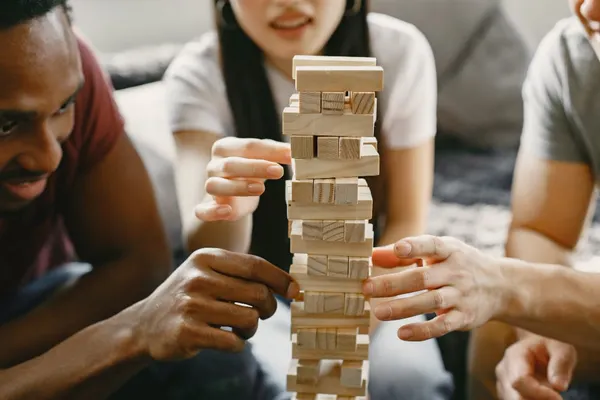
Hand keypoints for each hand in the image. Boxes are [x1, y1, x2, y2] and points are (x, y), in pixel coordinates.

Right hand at [131, 248, 298, 360]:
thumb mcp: (206, 273)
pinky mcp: (188, 332)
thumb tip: (289, 284)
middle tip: (261, 315)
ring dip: (251, 330)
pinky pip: (233, 342)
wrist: (144, 325)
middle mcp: (198, 278)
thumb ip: (240, 274)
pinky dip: (237, 345)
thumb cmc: (188, 298)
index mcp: (206, 258)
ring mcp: (191, 305)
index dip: (281, 279)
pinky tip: (225, 340)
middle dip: (268, 309)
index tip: (295, 291)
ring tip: (240, 329)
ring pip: (249, 319)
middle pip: (258, 294)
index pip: (255, 265)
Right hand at [195, 137, 290, 220]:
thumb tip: (296, 150)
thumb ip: (277, 154)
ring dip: (237, 187)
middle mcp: (214, 166)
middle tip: (278, 171)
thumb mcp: (263, 160)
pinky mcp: (207, 208)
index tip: (290, 155)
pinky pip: (202, 210)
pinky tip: (226, 211)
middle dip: (255, 167)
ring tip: (260, 189)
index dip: (269, 151)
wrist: (232, 195)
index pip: (248, 146)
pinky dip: (212, 212)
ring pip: (215, 186)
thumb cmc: (249, 172)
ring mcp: (209, 186)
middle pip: (230, 164)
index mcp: (226, 148)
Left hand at [362, 235, 508, 340]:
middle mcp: (456, 272)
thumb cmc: (458, 264)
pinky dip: (423, 331)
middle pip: (422, 278)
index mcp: (449, 251)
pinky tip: (402, 333)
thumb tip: (372, 255)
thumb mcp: (438, 252)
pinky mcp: (463, 317)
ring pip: (430, 302)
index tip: (398, 249)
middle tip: (367, 288)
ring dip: (403, 308)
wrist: (501, 286)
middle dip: (393, 284)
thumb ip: (404, 254)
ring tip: (378, 312)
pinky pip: (442, 325)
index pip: (432, 246)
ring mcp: (461, 295)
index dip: (416, 247)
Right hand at [495, 335, 575, 398]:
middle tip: (557, 398)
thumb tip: (559, 386)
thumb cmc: (550, 346)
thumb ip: (561, 365)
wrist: (537, 346)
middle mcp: (503, 370)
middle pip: (514, 396)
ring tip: (550, 394)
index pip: (519, 380)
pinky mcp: (506, 394)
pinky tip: (543, 397)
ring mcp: (502, 383)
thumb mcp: (561, 350)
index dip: (539, 393)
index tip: (559, 397)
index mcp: (515, 355)